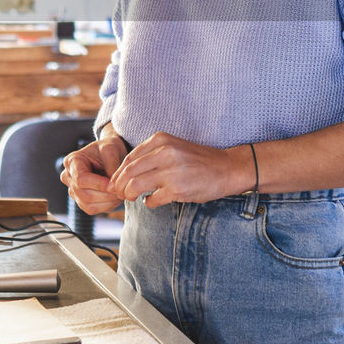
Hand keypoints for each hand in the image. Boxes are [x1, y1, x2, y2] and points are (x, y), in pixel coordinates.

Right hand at [59, 130, 128, 214]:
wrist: (109, 155)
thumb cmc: (108, 149)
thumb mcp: (111, 149)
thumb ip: (112, 166)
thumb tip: (112, 187)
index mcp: (72, 162)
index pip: (80, 179)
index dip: (98, 184)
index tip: (113, 184)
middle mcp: (68, 177)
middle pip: (83, 194)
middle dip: (105, 195)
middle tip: (122, 190)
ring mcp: (73, 191)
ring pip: (88, 204)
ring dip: (107, 202)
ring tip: (121, 193)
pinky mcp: (81, 201)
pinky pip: (92, 209)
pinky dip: (106, 206)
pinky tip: (116, 197)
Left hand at [108, 132, 252, 208]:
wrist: (227, 168)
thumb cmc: (199, 160)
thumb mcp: (173, 147)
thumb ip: (151, 155)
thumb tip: (125, 172)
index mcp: (161, 140)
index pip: (129, 158)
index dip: (118, 173)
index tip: (116, 182)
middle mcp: (165, 153)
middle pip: (128, 172)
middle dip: (119, 186)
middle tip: (119, 193)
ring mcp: (171, 171)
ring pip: (135, 186)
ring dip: (129, 195)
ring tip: (132, 198)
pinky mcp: (178, 189)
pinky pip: (152, 199)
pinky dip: (148, 202)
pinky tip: (151, 201)